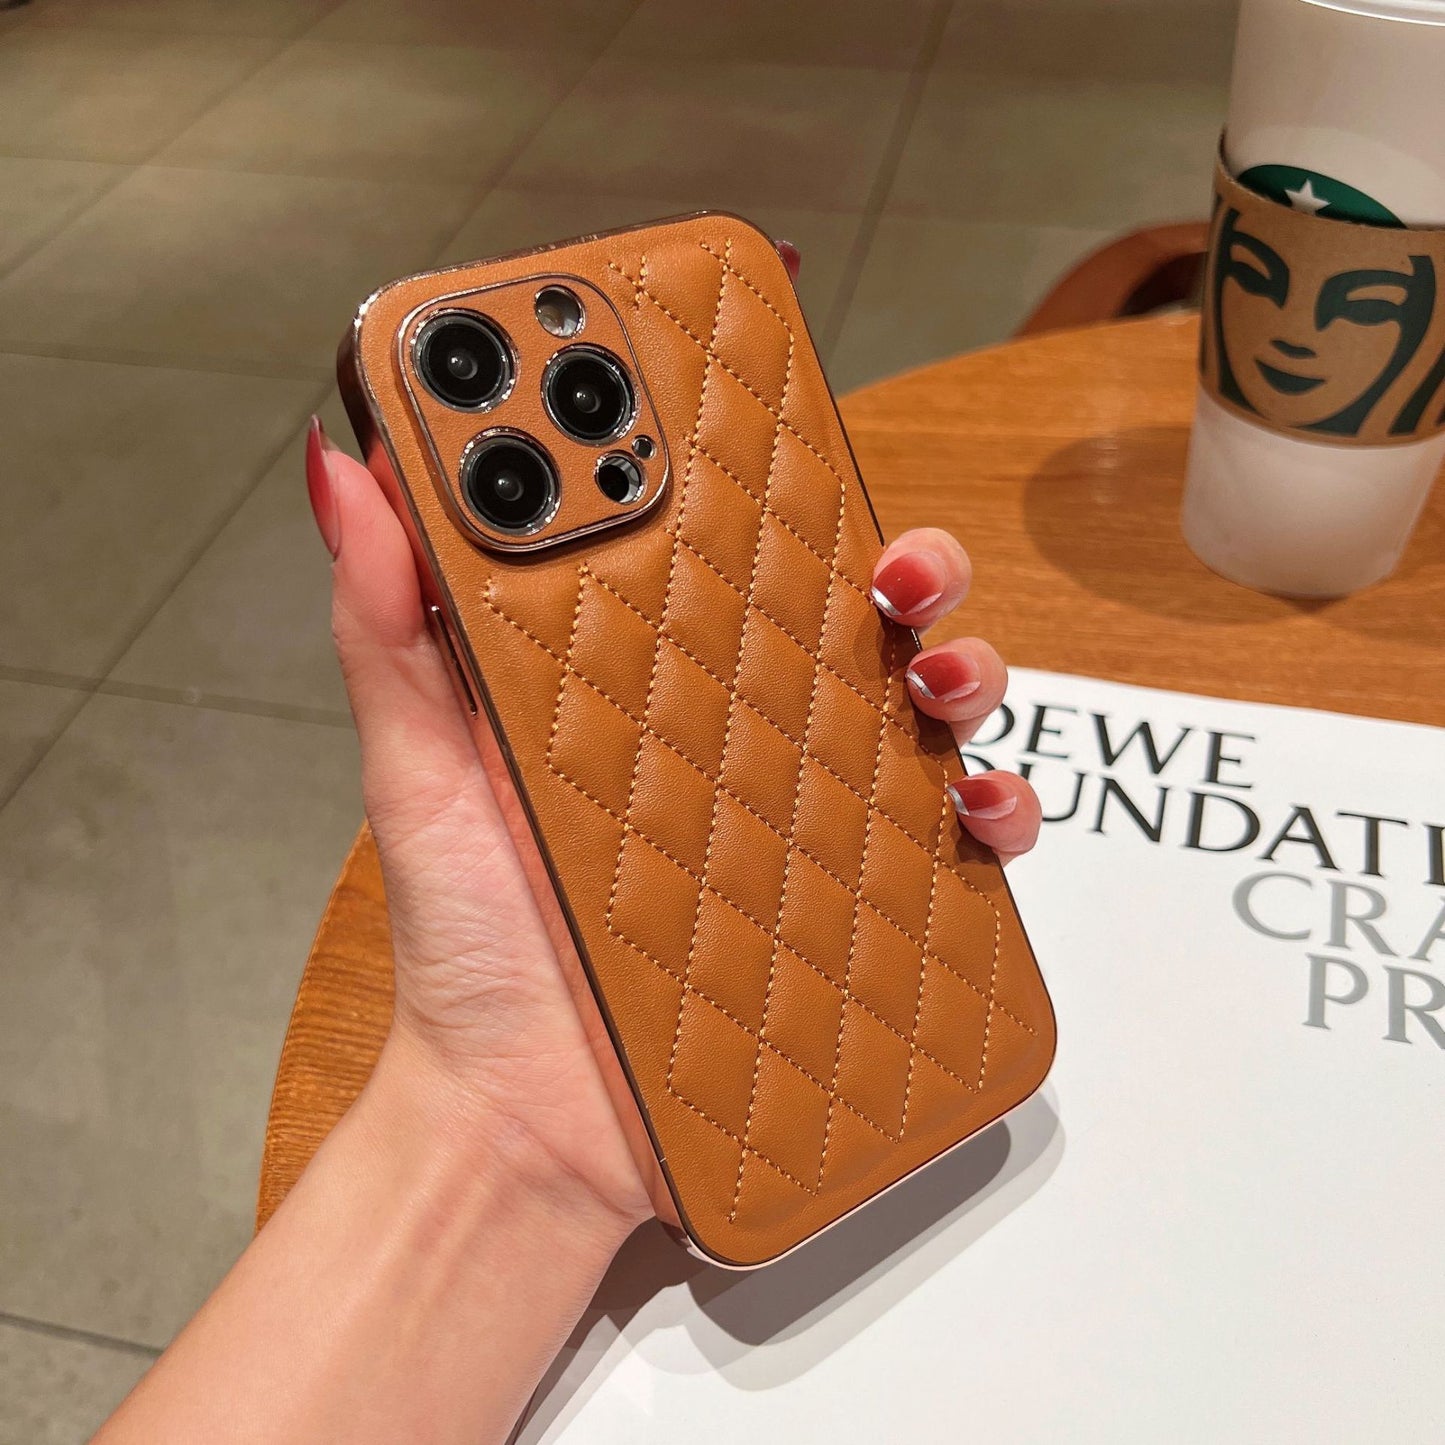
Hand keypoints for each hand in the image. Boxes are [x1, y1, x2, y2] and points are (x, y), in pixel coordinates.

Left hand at [305, 421, 1041, 1235]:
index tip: (786, 431)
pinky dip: (998, 810)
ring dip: (964, 662)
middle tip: (891, 563)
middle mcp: (748, 737)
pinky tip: (975, 804)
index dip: (772, 486)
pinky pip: (961, 844)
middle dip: (904, 562)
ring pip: (929, 708)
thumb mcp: (421, 768)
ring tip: (933, 672)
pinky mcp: (859, 906)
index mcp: (653, 685)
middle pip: (856, 617)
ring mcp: (811, 819)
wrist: (527, 1124)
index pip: (733, 558)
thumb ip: (389, 623)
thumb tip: (348, 469)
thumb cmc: (474, 942)